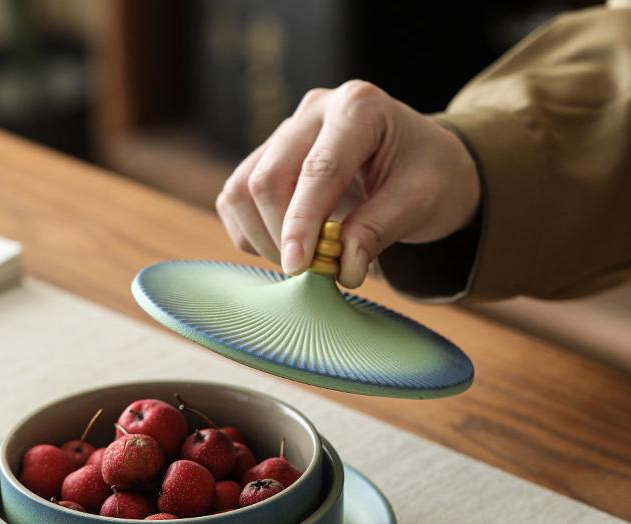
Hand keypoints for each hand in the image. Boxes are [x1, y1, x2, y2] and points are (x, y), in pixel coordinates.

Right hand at [216, 80, 479, 287]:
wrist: (422, 163)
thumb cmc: (429, 176)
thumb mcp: (421, 202)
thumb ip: (378, 231)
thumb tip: (344, 268)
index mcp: (358, 108)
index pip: (317, 170)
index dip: (301, 223)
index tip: (297, 268)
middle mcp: (313, 112)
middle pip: (267, 178)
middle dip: (281, 235)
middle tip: (312, 273)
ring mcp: (284, 134)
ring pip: (240, 190)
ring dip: (262, 238)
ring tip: (303, 261)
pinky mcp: (265, 158)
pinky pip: (235, 202)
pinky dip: (252, 233)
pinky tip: (286, 246)